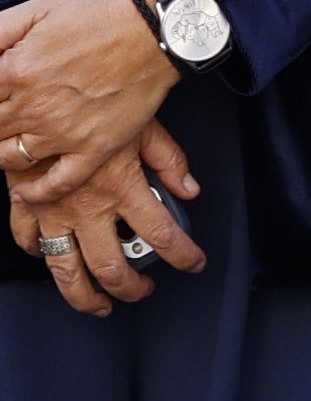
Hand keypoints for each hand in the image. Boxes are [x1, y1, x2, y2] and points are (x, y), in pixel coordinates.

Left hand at [0, 0, 179, 210]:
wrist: (156, 33)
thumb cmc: (100, 19)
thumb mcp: (37, 10)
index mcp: (14, 72)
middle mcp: (34, 107)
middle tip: (5, 119)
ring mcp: (63, 132)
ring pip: (11, 158)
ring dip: (1, 155)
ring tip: (6, 146)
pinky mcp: (93, 148)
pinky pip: (58, 182)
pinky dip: (36, 192)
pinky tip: (24, 191)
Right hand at [8, 125, 200, 317]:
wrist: (44, 96)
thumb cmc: (98, 106)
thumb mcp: (145, 127)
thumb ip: (170, 161)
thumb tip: (190, 190)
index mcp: (123, 188)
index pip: (162, 235)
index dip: (183, 256)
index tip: (194, 264)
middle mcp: (88, 208)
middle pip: (111, 268)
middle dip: (130, 288)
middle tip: (143, 291)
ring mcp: (53, 212)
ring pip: (67, 270)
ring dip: (85, 295)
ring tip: (101, 303)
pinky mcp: (25, 206)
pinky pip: (29, 242)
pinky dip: (40, 255)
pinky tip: (53, 258)